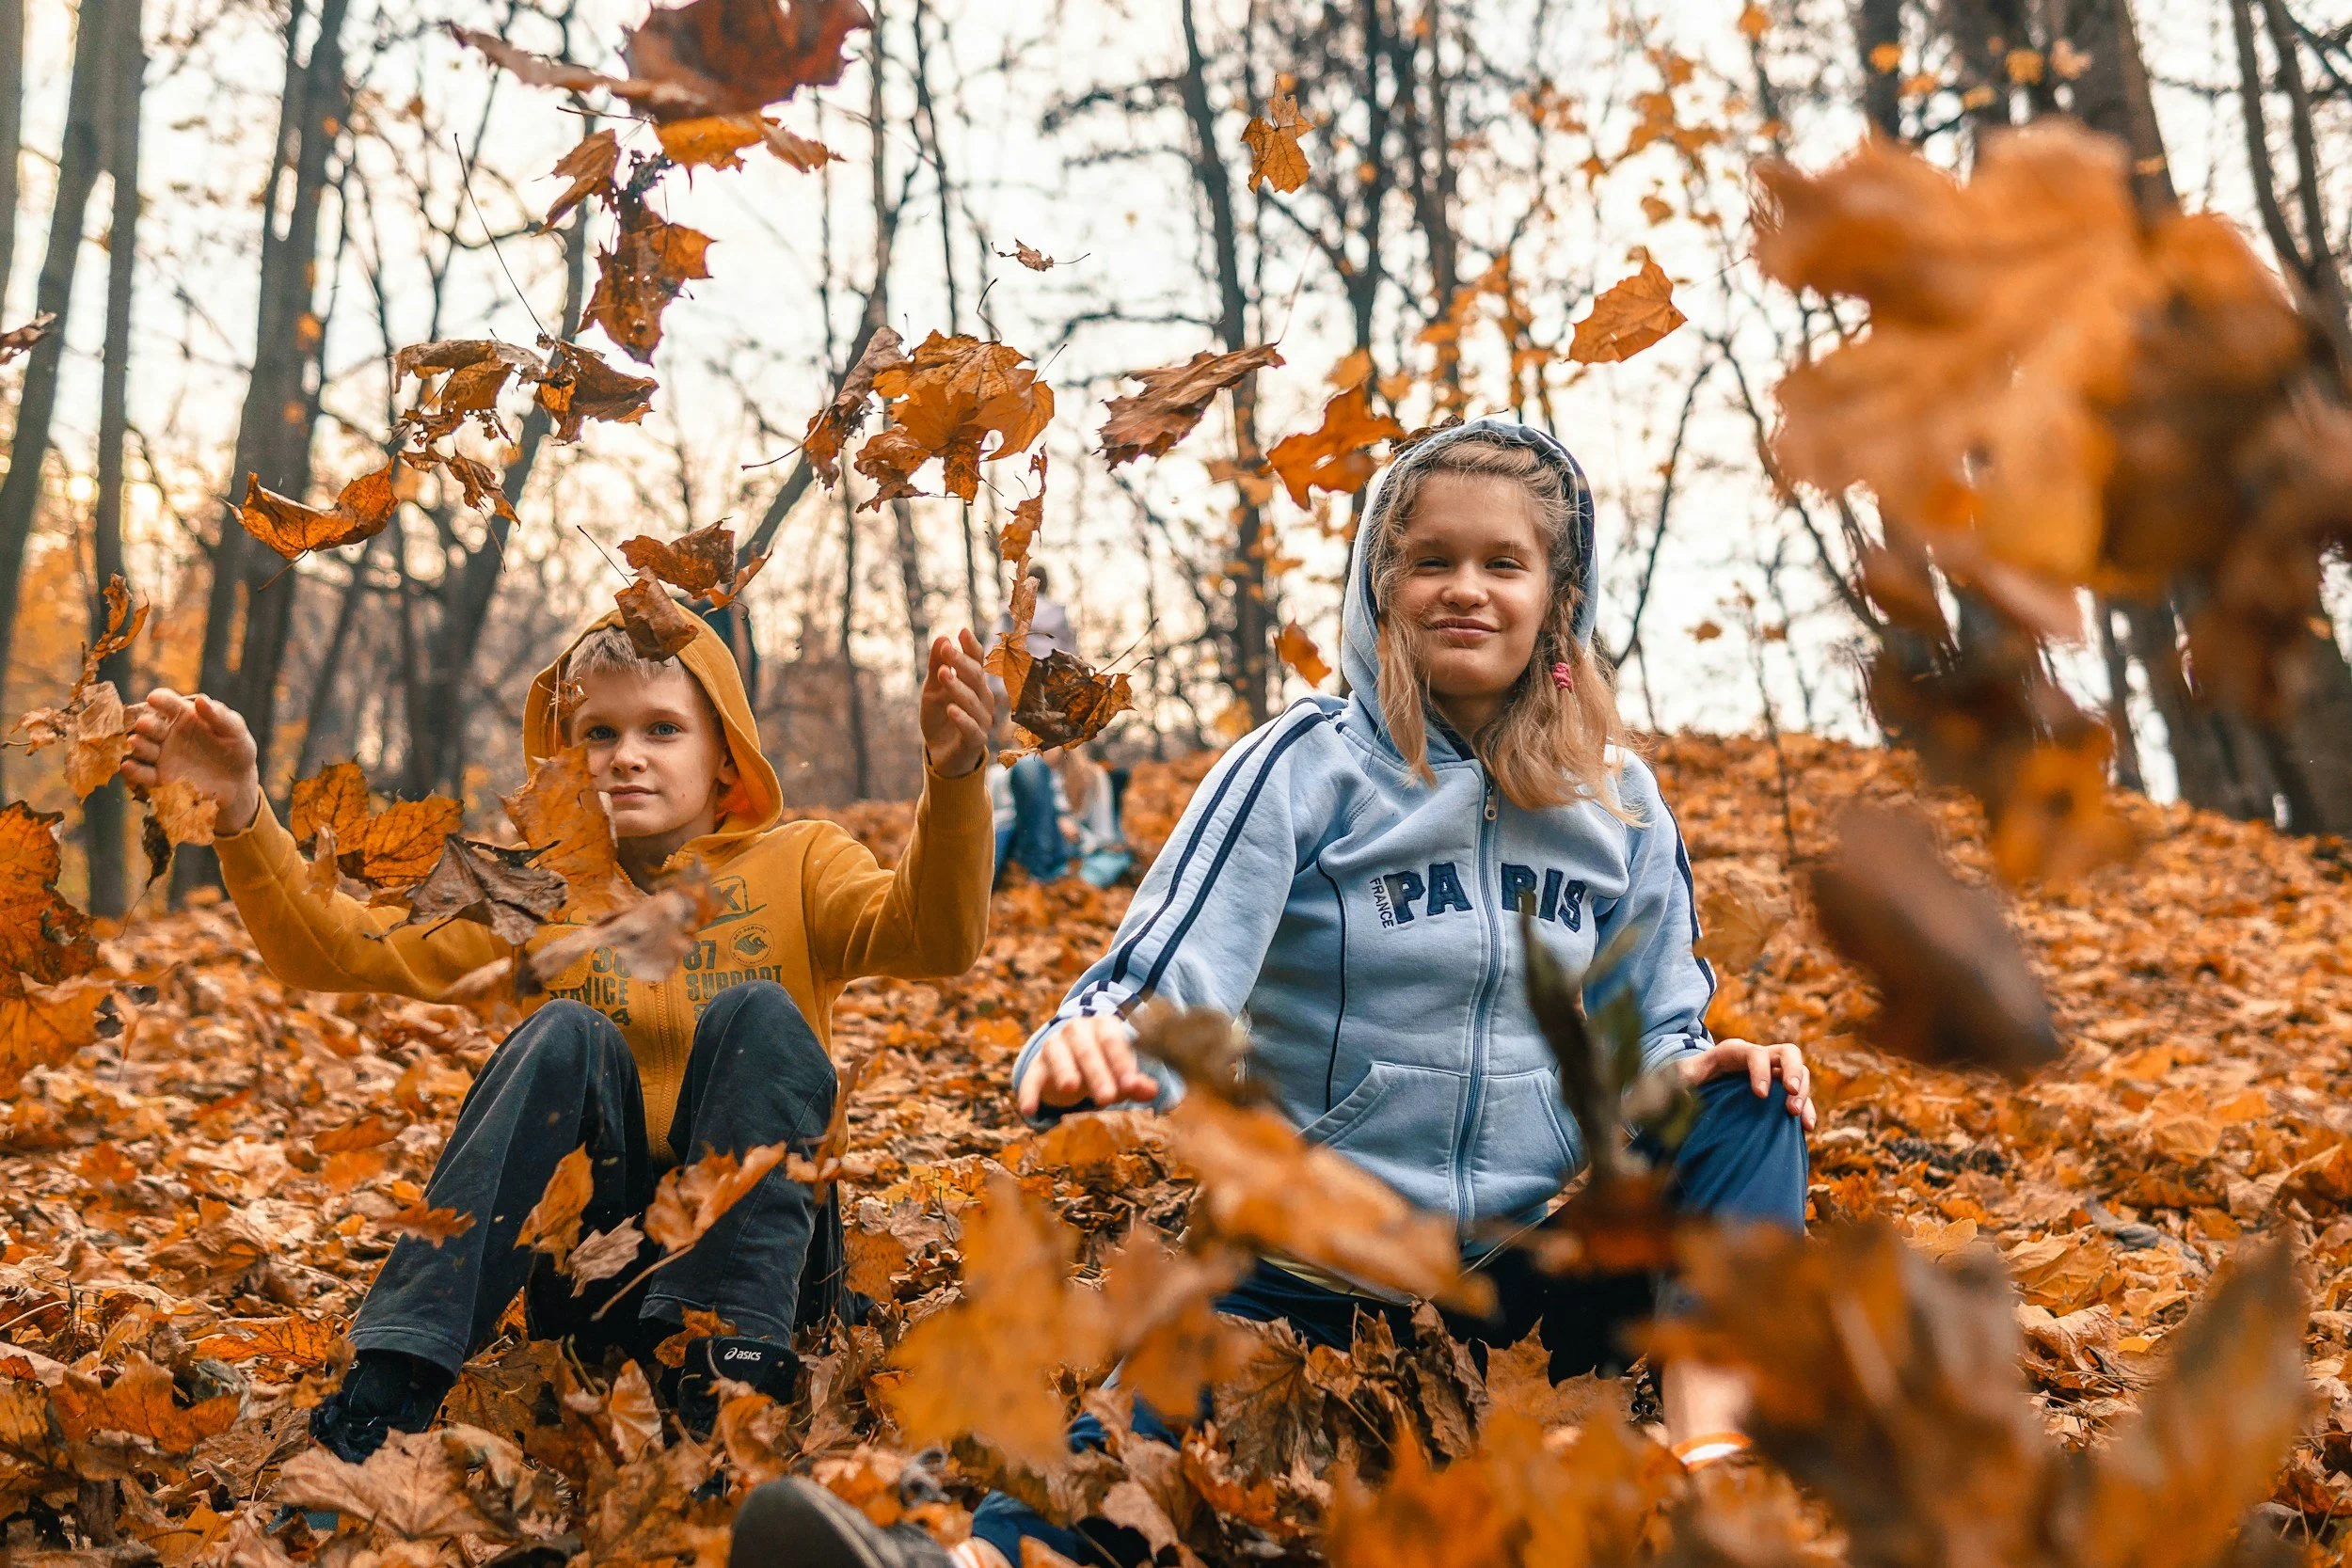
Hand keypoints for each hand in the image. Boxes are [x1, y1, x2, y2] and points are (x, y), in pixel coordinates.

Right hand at [119, 688, 263, 833]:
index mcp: (183, 715)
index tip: (154, 699)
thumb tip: (201, 700)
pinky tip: (127, 766)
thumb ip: (219, 716)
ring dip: (137, 745)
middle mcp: (167, 733)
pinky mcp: (161, 776)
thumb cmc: (236, 747)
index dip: (159, 699)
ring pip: (142, 747)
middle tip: (144, 724)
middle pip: (149, 725)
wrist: (238, 780)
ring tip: (136, 743)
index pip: (166, 702)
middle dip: (145, 723)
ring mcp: (162, 754)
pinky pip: (143, 774)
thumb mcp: (234, 730)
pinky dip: (134, 771)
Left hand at [920, 628, 993, 777]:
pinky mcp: (976, 741)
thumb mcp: (932, 689)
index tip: (961, 631)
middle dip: (961, 662)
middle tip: (946, 649)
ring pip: (974, 701)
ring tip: (942, 674)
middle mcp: (983, 700)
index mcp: (975, 685)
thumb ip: (936, 665)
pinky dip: (962, 718)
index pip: (977, 662)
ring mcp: (982, 720)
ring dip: (958, 687)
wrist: (940, 754)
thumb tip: (942, 637)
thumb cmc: (940, 717)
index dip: (971, 647)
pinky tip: (950, 708)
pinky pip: (971, 728)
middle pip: (977, 678)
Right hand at [1015, 1015, 1160, 1117]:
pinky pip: (1031, 1077)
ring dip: (1065, 1072)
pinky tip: (1029, 1109)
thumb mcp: (1121, 1071)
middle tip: (1108, 1097)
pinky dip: (1029, 1093)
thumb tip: (1152, 1091)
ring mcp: (1054, 1045)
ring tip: (1070, 1088)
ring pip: (1057, 1055)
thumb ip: (1135, 1082)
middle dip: (1097, 1073)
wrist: (1073, 1057)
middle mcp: (1077, 1029)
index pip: (1113, 1041)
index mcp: (1103, 1025)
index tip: (1131, 1085)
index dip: (1122, 1063)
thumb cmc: (1106, 1064)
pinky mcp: (1036, 1065)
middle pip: (1087, 1050)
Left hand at [1680, 1039, 1814, 1130]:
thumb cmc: (1691, 1076)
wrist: (1701, 1081)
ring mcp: (1773, 1072)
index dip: (1760, 1071)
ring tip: (1794, 1115)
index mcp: (1735, 1052)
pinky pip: (1802, 1095)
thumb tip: (1682, 1092)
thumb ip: (1680, 1078)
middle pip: (1787, 1053)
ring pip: (1800, 1072)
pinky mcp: (1780, 1089)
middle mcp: (1759, 1057)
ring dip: (1802, 1092)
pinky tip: (1806, 1127)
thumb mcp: (1682, 1075)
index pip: (1755, 1054)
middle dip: (1792, 1072)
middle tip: (1789, 1094)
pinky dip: (1807, 1108)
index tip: (1760, 1095)